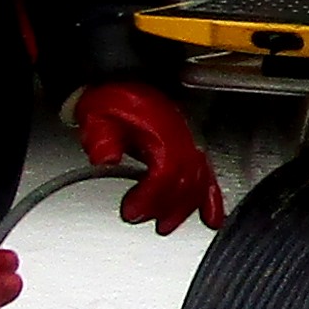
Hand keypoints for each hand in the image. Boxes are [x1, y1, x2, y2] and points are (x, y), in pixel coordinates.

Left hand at [72, 81, 224, 234]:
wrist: (121, 83)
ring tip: (164, 225)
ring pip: (199, 181)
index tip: (130, 210)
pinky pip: (207, 176)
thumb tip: (107, 159)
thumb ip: (102, 140)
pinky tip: (212, 219)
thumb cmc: (110, 100)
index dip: (150, 196)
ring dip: (184, 209)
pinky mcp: (188, 149)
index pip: (165, 170)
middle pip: (186, 180)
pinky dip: (211, 200)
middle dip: (165, 207)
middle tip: (141, 218)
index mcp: (159, 129)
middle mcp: (179, 136)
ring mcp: (187, 143)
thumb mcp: (97, 116)